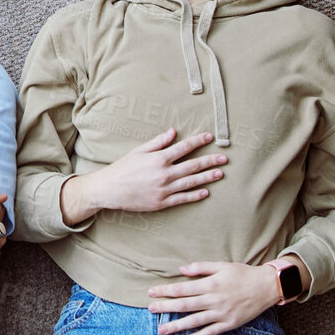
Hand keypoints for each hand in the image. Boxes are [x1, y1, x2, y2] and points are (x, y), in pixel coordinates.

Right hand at [68, 129, 225, 220]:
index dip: (198, 141)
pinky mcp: (162, 202)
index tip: (210, 137)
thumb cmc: (123, 168)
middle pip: (193, 165)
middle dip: (210, 161)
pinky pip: (183, 198)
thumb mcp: (138, 151)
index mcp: (159, 159)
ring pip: (192, 182)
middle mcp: (164, 173)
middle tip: (224, 158)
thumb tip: (173, 132)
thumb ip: (157, 142)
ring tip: (220, 173)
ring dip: (208, 177)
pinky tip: (206, 191)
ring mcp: (165, 189)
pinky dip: (195, 195)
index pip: (184, 148)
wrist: (110, 189)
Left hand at [147, 261, 281, 334]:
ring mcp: (222, 314)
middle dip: (166, 307)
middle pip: (185, 305)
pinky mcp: (230, 324)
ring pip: (195, 321)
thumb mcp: (222, 265)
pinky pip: (211, 332)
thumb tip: (181, 270)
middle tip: (149, 310)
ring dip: (177, 326)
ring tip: (162, 330)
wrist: (267, 287)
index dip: (165, 291)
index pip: (182, 289)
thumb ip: (201, 267)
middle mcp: (214, 300)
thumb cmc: (243, 274)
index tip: (151, 292)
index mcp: (211, 284)